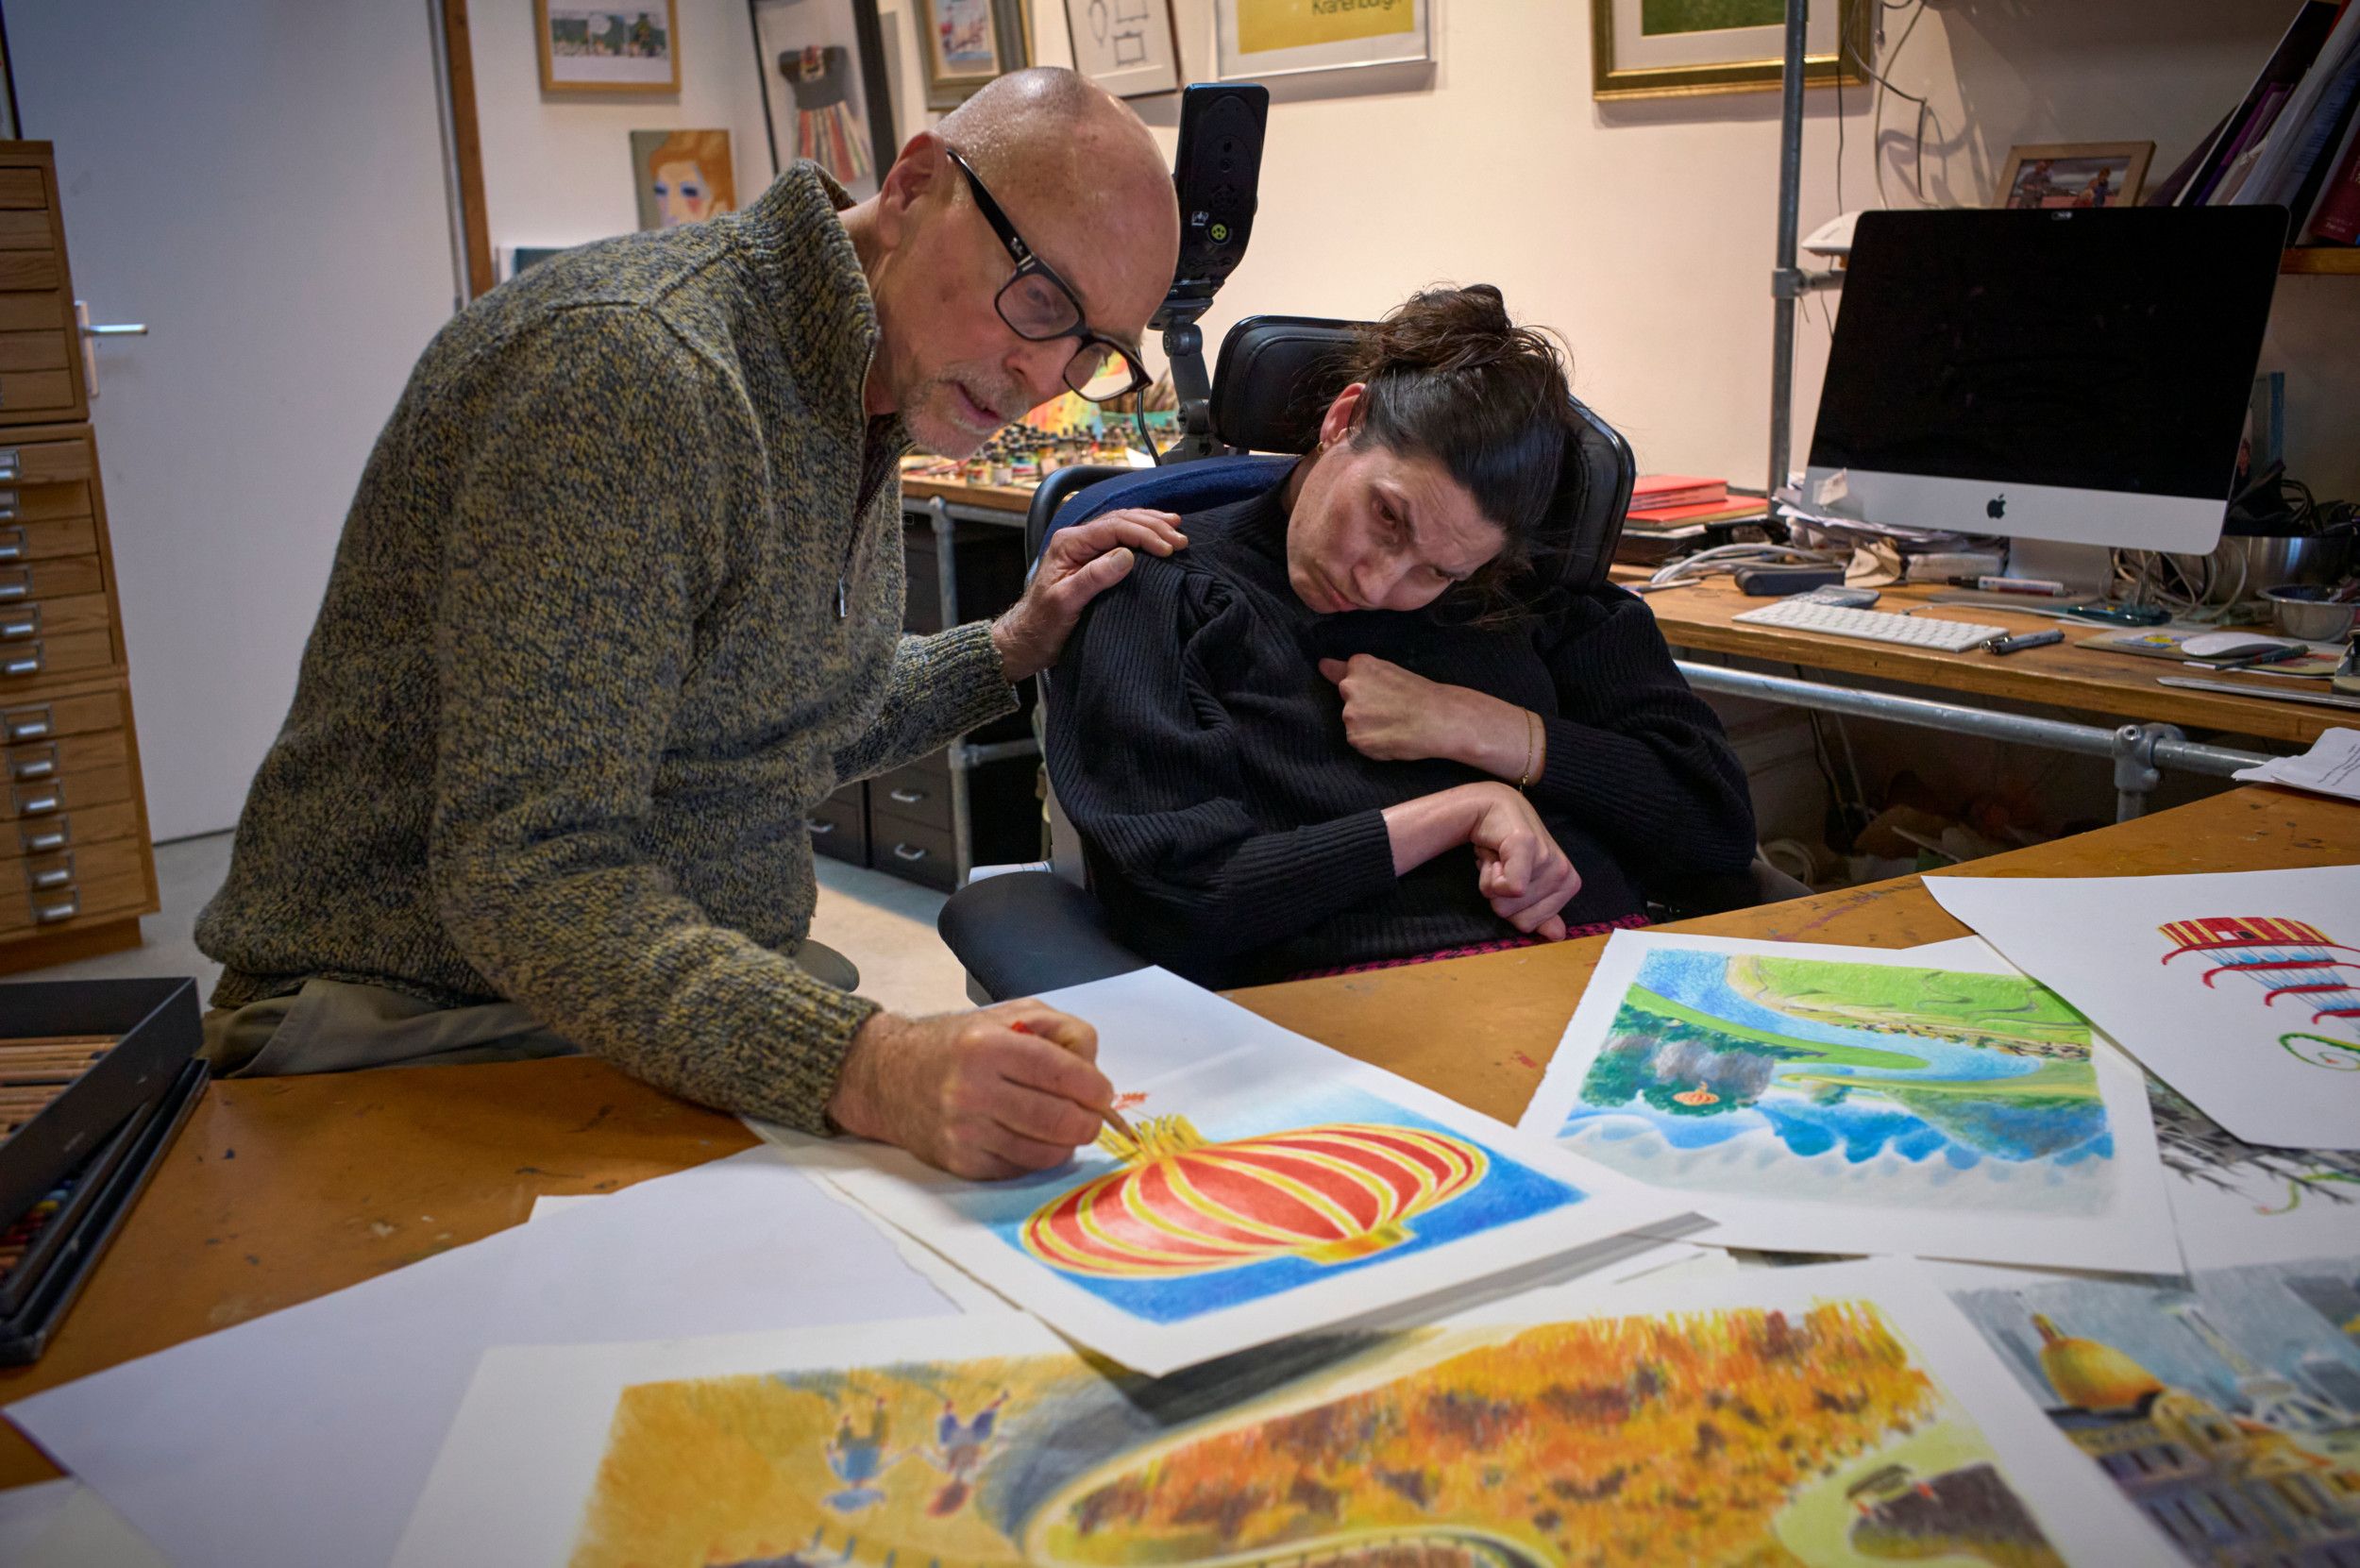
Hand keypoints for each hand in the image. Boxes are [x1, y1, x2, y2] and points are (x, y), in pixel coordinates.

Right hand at [825, 1000, 1115, 1178]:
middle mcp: (972, 1090)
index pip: (1060, 1073)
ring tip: (1066, 1127)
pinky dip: (1038, 1156)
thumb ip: (1061, 1030)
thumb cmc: (956, 1044)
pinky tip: (1033, 1138)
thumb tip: (1094, 1070)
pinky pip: (1020, 1168)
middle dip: (1088, 1120)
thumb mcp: (1008, 1015)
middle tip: (1092, 1115)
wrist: (888, 1077)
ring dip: (1067, 1143)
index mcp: (985, 1046)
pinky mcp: (961, 1162)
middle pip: (1058, 1119)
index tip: (1103, 1093)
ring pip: (1044, 1151)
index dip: (1093, 1087)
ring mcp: (964, 1131)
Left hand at [991, 509, 1185, 683]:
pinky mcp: (1091, 560)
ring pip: (1122, 525)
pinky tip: (1157, 536)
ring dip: (1151, 526)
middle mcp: (1077, 539)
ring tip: (1177, 527)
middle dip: (1154, 526)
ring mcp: (1084, 548)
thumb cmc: (1043, 625)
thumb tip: (1127, 555)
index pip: (1114, 527)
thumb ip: (1094, 577)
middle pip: (1121, 521)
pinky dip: (1142, 536)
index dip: (1144, 535)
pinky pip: (1120, 539)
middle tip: (1181, 539)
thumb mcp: (1066, 603)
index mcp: (1069, 544)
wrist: (1027, 640)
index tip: (1168, 549)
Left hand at [1319, 654, 1539, 779]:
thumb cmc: (1422, 694)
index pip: (1340, 675)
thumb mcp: (1388, 670)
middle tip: (1393, 711)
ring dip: (1369, 728)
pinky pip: (1361, 744)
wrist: (1441, 718)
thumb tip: (1321, 664)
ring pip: (1353, 724)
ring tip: (1396, 725)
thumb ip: (1352, 670)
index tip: (1378, 693)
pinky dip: (1374, 744)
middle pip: (1347, 703)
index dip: (1365, 688)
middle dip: (1364, 708)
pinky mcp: (1356, 739)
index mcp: (1358, 666)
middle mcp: (1349, 687)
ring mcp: (1351, 715)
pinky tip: (1393, 738)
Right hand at [1464, 784, 1581, 939]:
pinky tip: (1495, 854)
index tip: (1512, 878)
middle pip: (1517, 918)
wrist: (1492, 809)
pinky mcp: (1527, 845)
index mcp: (1568, 885)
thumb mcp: (1525, 886)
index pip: (1529, 926)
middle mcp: (1563, 873)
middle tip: (1504, 867)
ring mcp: (1548, 859)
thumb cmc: (1507, 850)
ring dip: (1491, 881)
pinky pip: (1509, 887)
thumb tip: (1558, 936)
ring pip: (1506, 903)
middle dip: (1500, 895)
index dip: (1511, 905)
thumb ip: (1540, 913)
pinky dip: (1490, 875)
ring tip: (1500, 858)